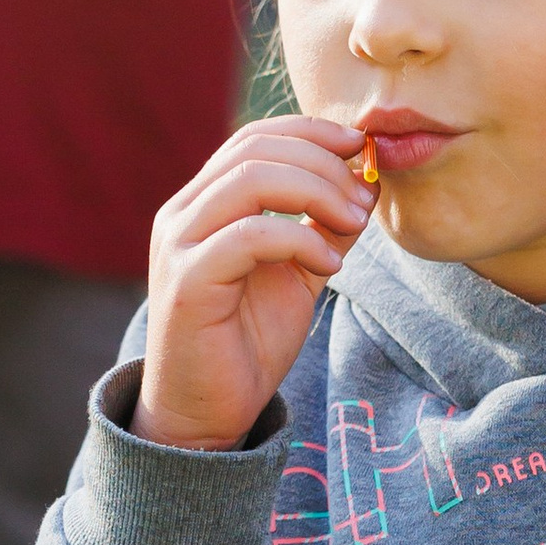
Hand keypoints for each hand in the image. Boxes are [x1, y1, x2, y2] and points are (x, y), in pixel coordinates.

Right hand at [134, 114, 370, 451]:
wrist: (207, 413)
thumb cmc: (247, 342)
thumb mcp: (298, 273)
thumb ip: (323, 228)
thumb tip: (366, 184)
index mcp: (202, 205)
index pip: (253, 139)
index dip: (309, 132)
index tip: (358, 147)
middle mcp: (182, 215)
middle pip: (255, 150)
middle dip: (322, 164)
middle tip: (365, 197)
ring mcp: (179, 245)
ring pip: (250, 179)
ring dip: (316, 192)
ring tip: (353, 223)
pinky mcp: (187, 282)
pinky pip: (250, 236)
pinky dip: (301, 240)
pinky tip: (330, 265)